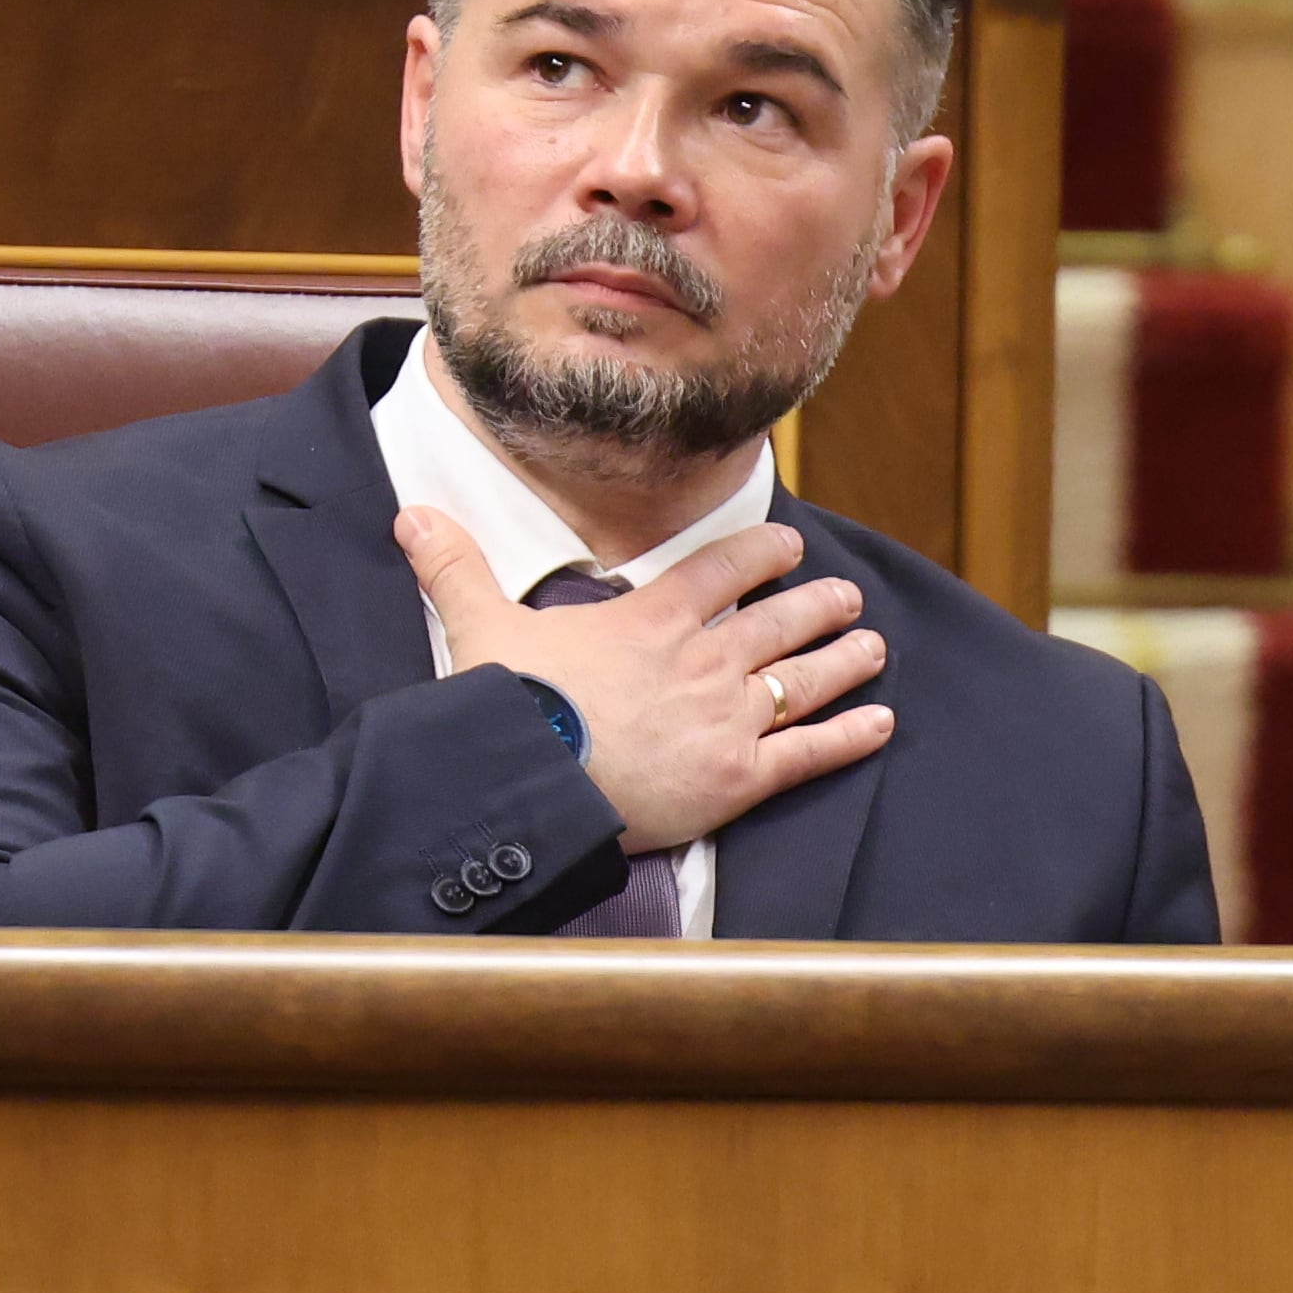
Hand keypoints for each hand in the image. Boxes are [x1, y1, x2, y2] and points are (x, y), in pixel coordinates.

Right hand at [395, 508, 893, 851]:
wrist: (531, 777)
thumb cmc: (508, 706)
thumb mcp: (478, 626)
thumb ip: (454, 568)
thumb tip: (411, 513)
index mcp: (649, 619)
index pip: (721, 569)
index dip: (760, 553)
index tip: (788, 544)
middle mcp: (701, 659)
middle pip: (776, 622)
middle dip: (818, 605)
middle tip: (848, 596)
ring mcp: (726, 718)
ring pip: (802, 679)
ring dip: (844, 660)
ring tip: (873, 646)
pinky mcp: (738, 778)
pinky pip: (809, 754)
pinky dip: (849, 737)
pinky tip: (882, 723)